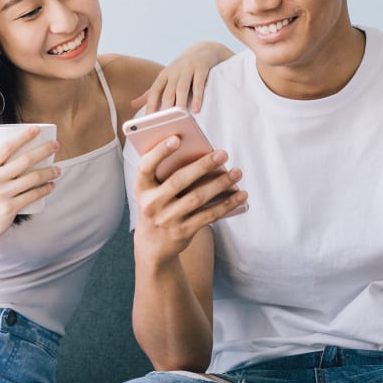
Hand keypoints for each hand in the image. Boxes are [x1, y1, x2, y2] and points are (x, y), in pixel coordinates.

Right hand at [0, 127, 60, 247]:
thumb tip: (10, 140)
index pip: (6, 147)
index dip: (23, 136)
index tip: (37, 129)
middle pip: (24, 160)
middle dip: (44, 150)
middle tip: (56, 145)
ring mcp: (0, 195)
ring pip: (32, 178)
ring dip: (50, 171)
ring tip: (57, 169)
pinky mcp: (8, 209)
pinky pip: (33, 195)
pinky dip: (45, 189)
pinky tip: (52, 185)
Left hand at [131, 42, 231, 113]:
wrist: (203, 50)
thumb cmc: (182, 69)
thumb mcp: (166, 78)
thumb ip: (151, 93)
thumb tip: (132, 104)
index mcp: (164, 75)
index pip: (154, 91)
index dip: (150, 106)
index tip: (148, 120)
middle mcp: (174, 71)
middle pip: (168, 91)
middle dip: (165, 107)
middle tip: (165, 123)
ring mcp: (187, 69)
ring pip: (182, 88)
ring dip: (180, 103)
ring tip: (180, 117)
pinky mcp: (201, 68)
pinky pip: (198, 84)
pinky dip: (197, 97)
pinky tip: (196, 109)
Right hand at [133, 136, 246, 264]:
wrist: (152, 245)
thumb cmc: (157, 204)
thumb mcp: (152, 190)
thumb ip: (166, 171)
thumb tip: (201, 153)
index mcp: (141, 187)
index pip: (146, 166)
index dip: (160, 152)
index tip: (177, 138)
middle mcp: (151, 204)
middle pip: (179, 181)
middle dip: (203, 165)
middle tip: (223, 153)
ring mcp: (167, 219)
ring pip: (197, 198)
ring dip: (220, 184)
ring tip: (237, 172)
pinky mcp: (183, 231)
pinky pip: (208, 215)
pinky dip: (227, 204)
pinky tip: (241, 194)